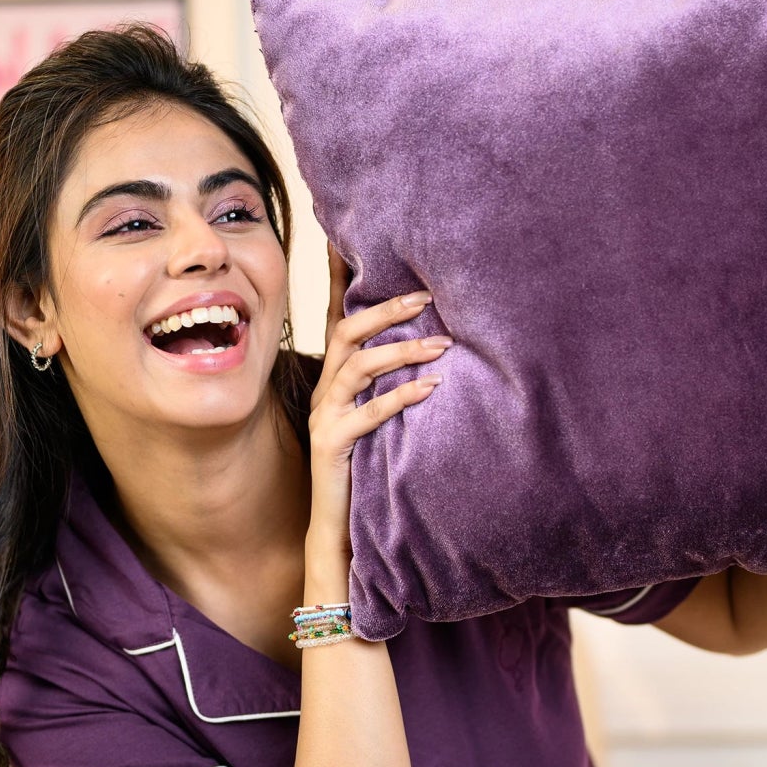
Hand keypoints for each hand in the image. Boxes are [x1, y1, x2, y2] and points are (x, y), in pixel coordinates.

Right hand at [306, 245, 450, 541]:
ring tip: (441, 345)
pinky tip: (431, 388)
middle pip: (346, 334)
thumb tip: (433, 344)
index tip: (347, 242)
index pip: (337, 320)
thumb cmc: (364, 464)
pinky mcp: (333, 445)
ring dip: (401, 352)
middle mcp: (325, 390)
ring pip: (357, 369)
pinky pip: (367, 415)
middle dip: (386, 311)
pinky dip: (401, 397)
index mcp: (334, 378)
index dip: (338, 280)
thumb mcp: (375, 414)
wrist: (336, 524)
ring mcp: (325, 417)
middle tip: (427, 298)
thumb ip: (390, 382)